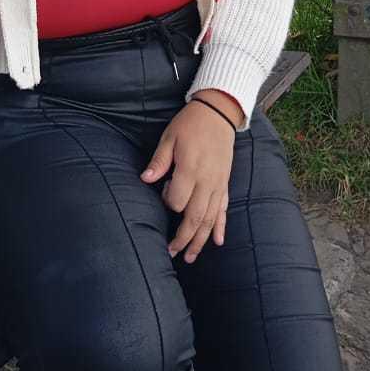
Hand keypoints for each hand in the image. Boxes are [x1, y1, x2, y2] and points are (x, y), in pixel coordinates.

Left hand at [139, 100, 235, 263]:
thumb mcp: (169, 137)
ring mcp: (218, 184)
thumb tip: (144, 179)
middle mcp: (207, 181)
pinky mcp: (225, 184)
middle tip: (171, 253)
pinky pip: (224, 209)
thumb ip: (159, 161)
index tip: (163, 192)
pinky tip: (217, 241)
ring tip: (190, 257)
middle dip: (183, 238)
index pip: (178, 200)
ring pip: (210, 219)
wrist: (218, 114)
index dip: (168, 201)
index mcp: (191, 169)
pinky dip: (221, 227)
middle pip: (195, 218)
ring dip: (200, 240)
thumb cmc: (190, 124)